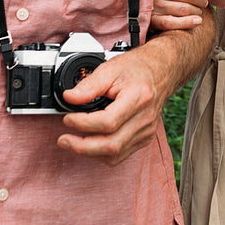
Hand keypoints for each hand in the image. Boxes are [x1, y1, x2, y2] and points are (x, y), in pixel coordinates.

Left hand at [57, 49, 166, 164]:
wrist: (160, 71)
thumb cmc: (137, 69)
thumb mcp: (111, 69)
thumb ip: (89, 85)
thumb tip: (70, 98)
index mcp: (138, 98)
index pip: (108, 122)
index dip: (84, 124)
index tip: (68, 119)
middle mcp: (145, 118)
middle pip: (112, 145)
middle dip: (82, 147)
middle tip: (64, 140)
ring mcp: (146, 131)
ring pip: (115, 155)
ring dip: (89, 153)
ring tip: (73, 142)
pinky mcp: (144, 139)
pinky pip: (120, 155)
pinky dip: (101, 153)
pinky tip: (90, 143)